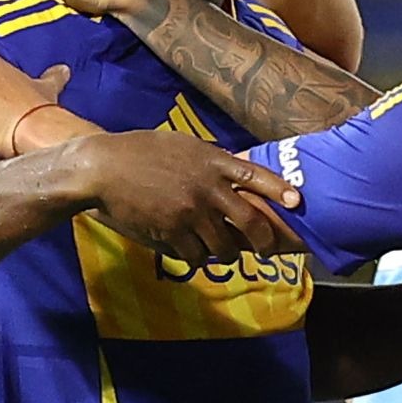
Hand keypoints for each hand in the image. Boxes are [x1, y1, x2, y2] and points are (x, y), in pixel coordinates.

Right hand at [70, 131, 305, 265]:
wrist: (104, 167)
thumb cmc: (142, 151)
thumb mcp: (182, 145)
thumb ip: (210, 160)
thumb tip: (234, 169)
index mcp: (211, 160)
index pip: (254, 176)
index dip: (278, 189)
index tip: (296, 201)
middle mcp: (207, 186)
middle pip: (249, 220)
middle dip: (263, 240)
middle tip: (266, 249)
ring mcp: (190, 210)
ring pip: (224, 244)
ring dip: (227, 253)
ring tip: (226, 255)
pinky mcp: (171, 229)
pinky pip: (195, 253)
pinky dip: (196, 257)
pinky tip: (191, 253)